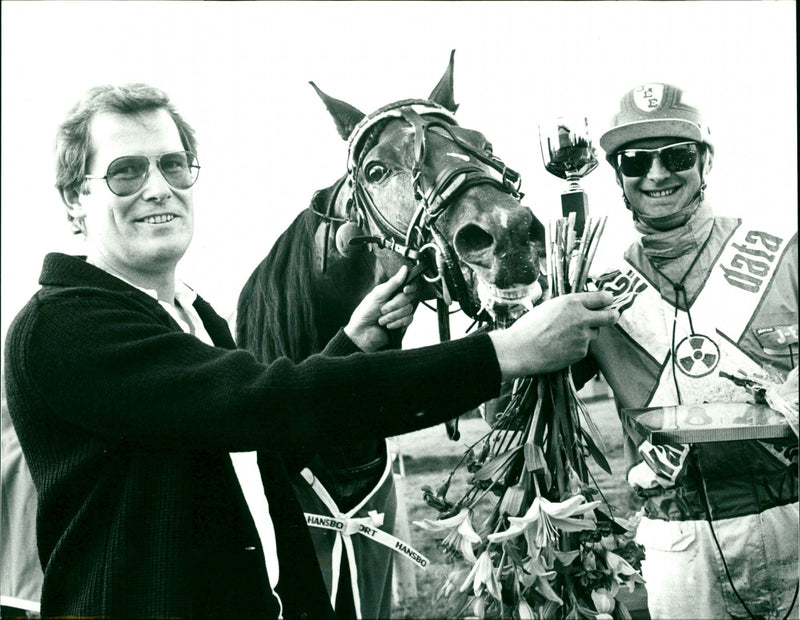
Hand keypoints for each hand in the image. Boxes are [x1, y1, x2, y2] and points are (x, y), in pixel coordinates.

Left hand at [344, 265, 418, 351]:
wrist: (362, 333)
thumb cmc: (365, 313)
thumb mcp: (378, 294)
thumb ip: (393, 283)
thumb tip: (404, 269)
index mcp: (392, 291)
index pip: (409, 285)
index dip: (411, 287)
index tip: (405, 290)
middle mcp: (398, 300)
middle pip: (409, 297)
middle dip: (395, 304)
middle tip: (382, 309)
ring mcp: (401, 312)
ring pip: (409, 309)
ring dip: (393, 315)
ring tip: (381, 319)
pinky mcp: (403, 323)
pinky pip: (408, 320)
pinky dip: (397, 323)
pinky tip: (388, 325)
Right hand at [488, 291, 618, 378]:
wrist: (520, 350)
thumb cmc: (528, 327)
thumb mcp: (548, 306)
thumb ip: (568, 306)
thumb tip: (580, 307)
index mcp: (572, 302)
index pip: (601, 298)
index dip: (607, 299)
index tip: (609, 300)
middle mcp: (582, 318)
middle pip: (609, 316)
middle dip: (612, 315)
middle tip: (612, 316)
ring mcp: (583, 336)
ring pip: (594, 333)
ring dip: (587, 333)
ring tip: (565, 336)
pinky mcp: (581, 352)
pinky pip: (583, 347)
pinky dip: (576, 347)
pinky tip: (560, 347)